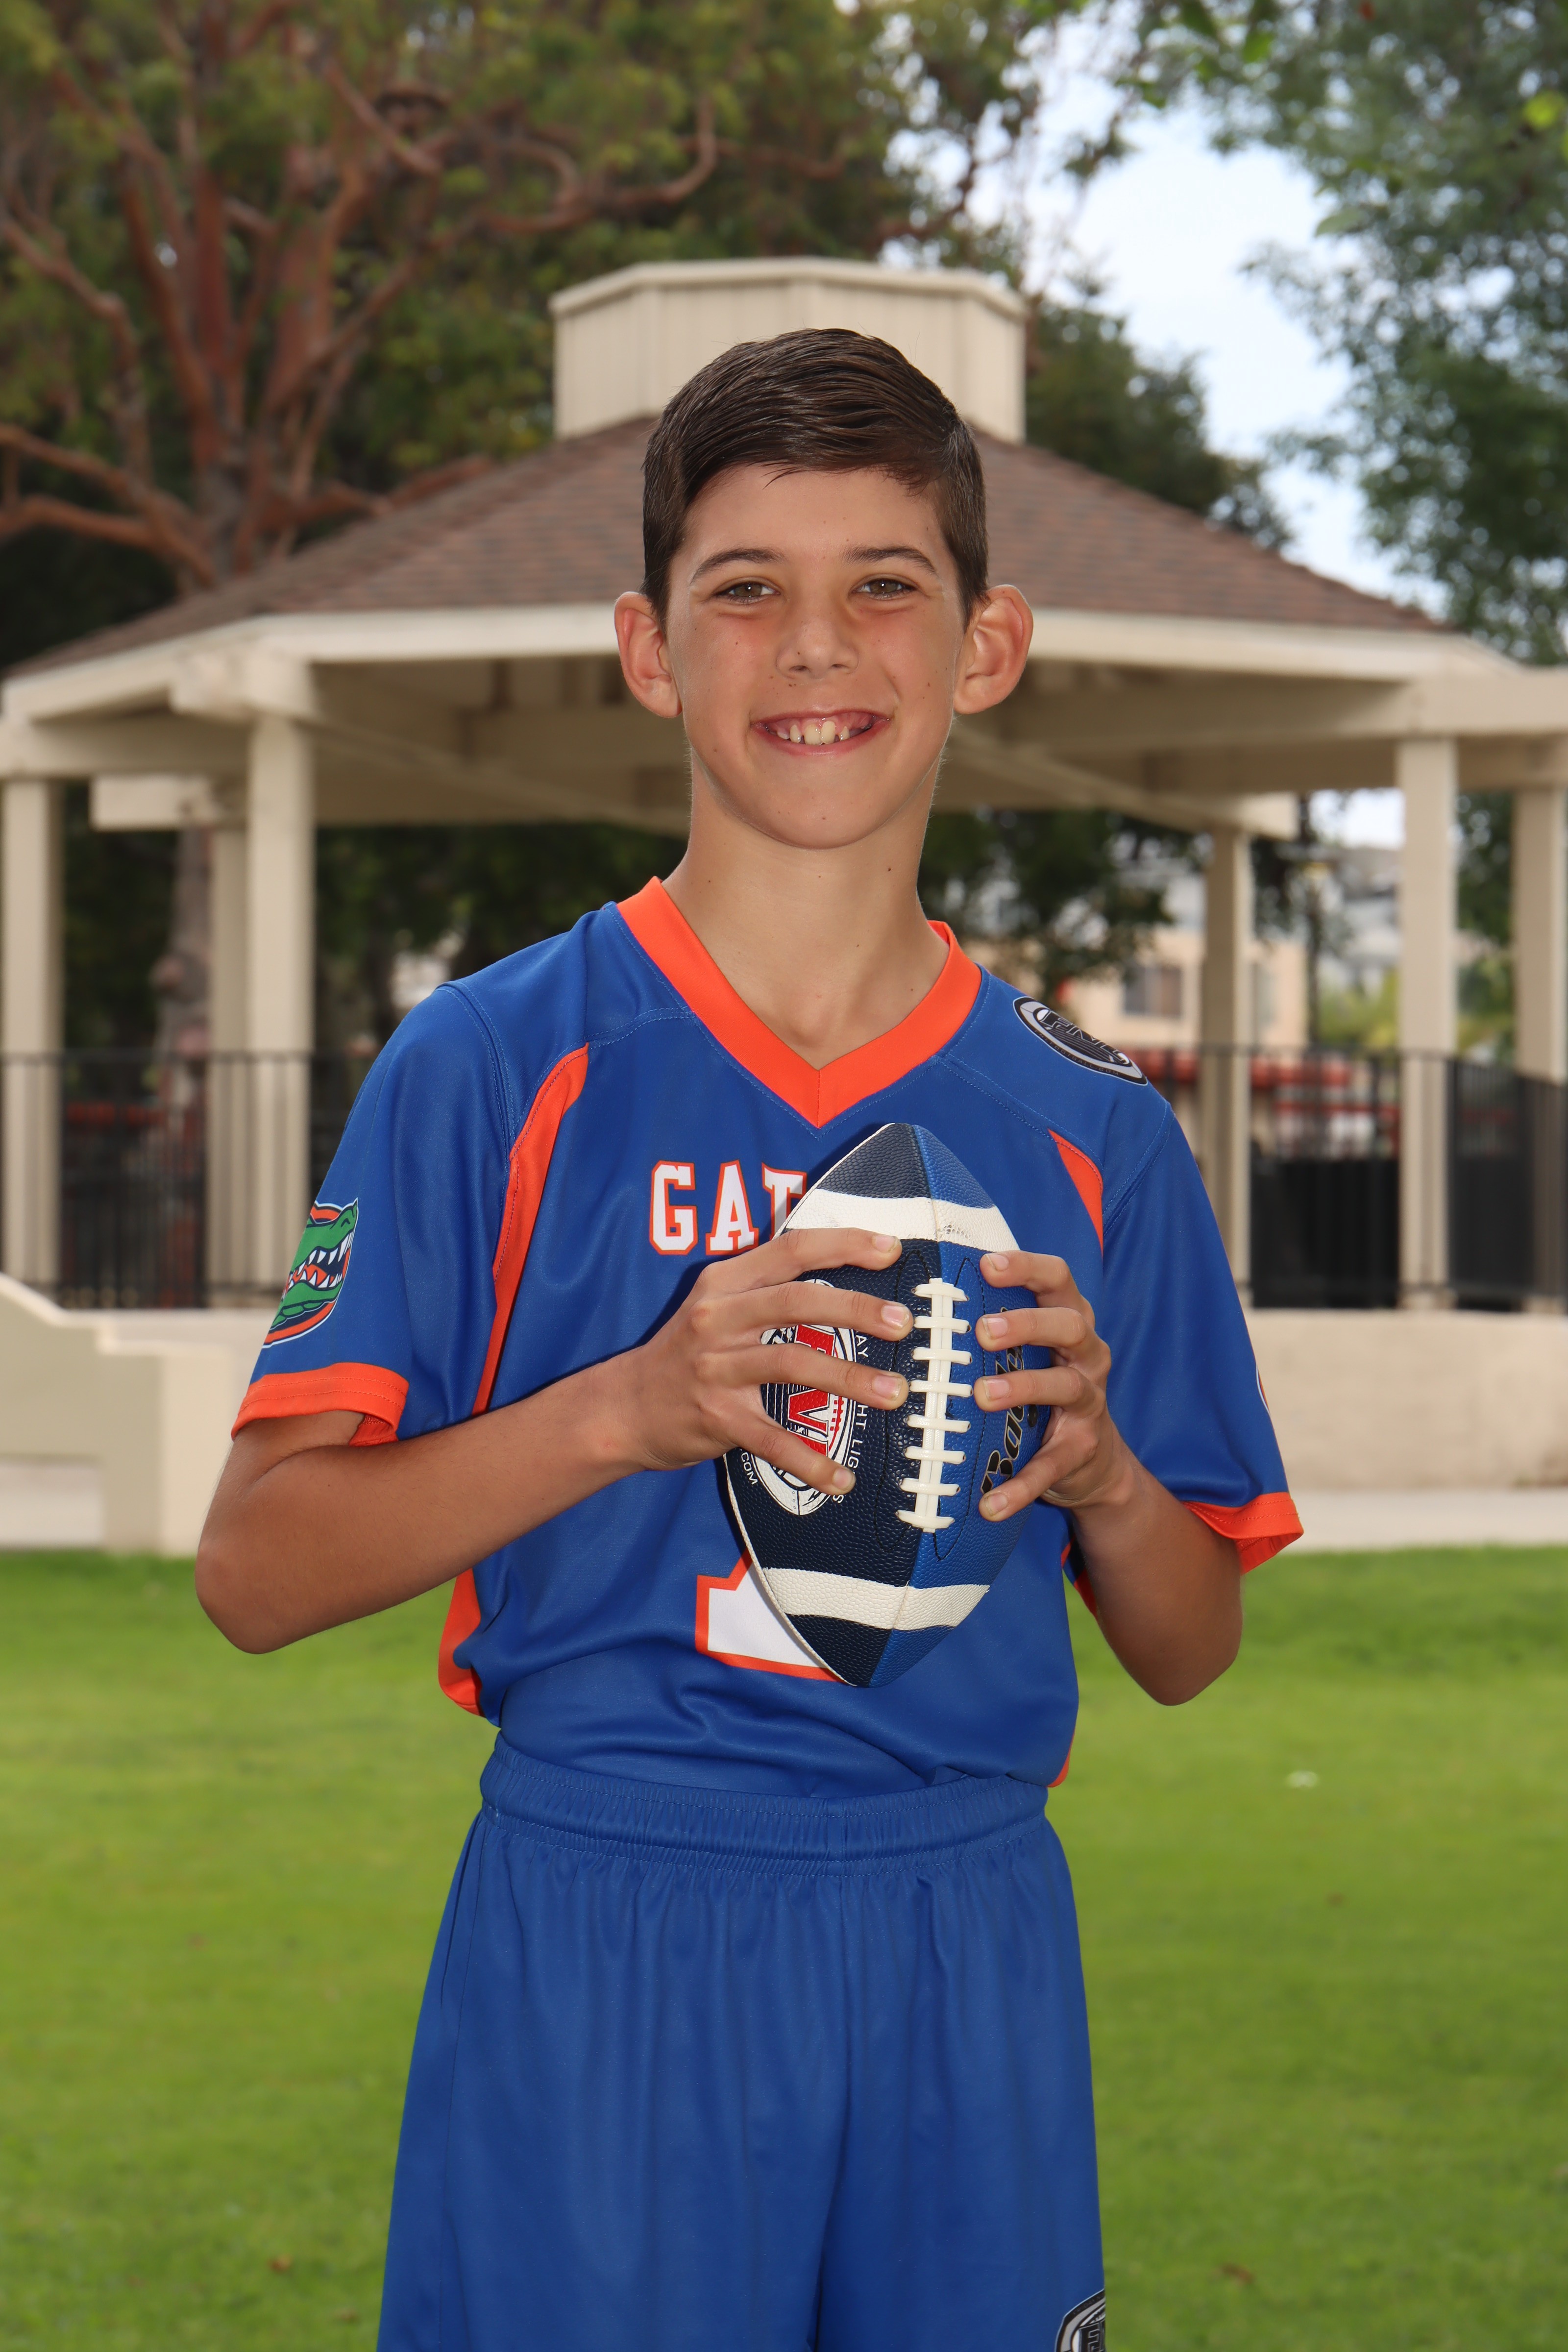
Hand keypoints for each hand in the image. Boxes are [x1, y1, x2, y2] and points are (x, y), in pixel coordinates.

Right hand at [604, 1226, 913, 1498]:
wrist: (623, 1407)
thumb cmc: (688, 1353)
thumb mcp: (716, 1304)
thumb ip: (769, 1287)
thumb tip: (846, 1278)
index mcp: (724, 1282)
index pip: (790, 1249)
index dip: (843, 1245)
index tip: (891, 1251)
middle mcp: (717, 1319)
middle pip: (796, 1302)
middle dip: (856, 1309)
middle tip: (904, 1323)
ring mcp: (715, 1369)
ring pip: (791, 1364)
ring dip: (850, 1379)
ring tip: (896, 1393)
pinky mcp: (715, 1418)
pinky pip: (772, 1439)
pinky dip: (810, 1460)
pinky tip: (844, 1477)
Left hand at [970, 1251, 1131, 1521]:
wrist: (1091, 1461)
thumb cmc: (1040, 1390)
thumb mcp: (1027, 1352)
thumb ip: (995, 1326)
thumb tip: (921, 1300)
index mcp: (1069, 1321)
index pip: (1058, 1279)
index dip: (1027, 1267)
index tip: (987, 1266)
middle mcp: (1086, 1355)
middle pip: (1070, 1324)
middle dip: (1026, 1324)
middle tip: (982, 1332)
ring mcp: (1089, 1402)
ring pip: (1065, 1386)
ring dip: (1023, 1388)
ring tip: (983, 1395)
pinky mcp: (1081, 1449)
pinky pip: (1051, 1467)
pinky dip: (1020, 1485)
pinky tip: (989, 1503)